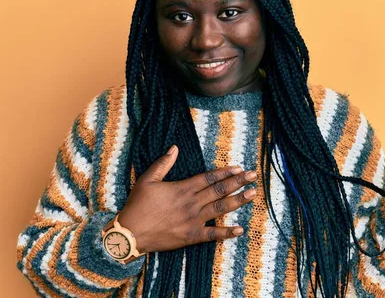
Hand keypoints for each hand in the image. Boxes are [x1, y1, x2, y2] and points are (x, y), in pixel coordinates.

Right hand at [117, 145, 256, 252]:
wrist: (130, 233)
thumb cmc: (138, 205)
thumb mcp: (147, 179)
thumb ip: (163, 163)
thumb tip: (174, 148)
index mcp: (183, 188)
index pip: (209, 178)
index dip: (225, 172)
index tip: (239, 168)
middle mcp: (191, 203)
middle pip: (219, 190)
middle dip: (238, 182)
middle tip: (253, 176)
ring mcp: (193, 220)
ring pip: (221, 208)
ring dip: (238, 201)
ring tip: (252, 194)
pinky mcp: (191, 236)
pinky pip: (212, 235)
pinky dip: (226, 233)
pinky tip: (240, 230)